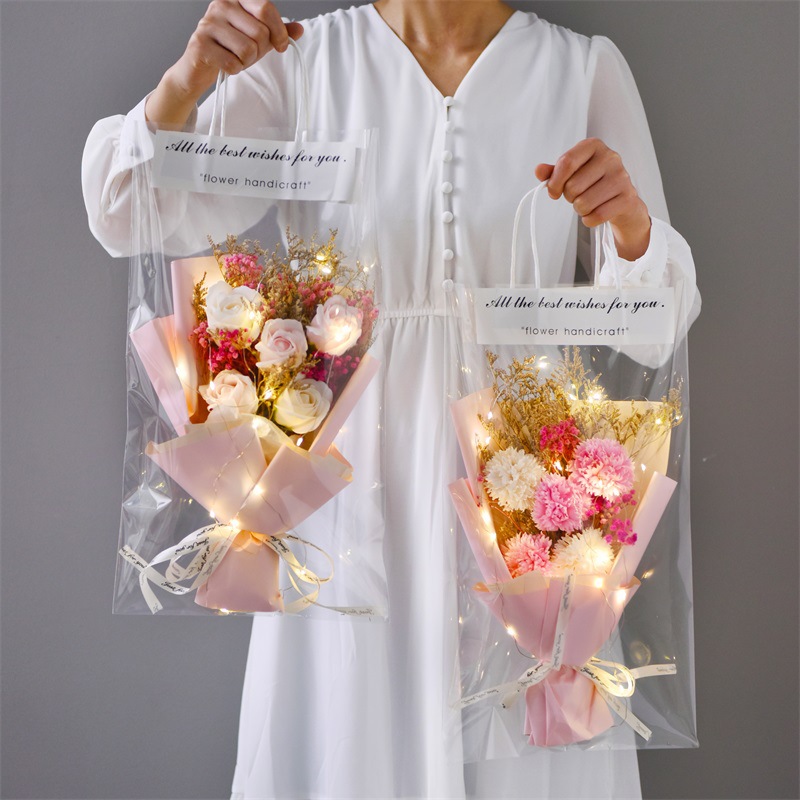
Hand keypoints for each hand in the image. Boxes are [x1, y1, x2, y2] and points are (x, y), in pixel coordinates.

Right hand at [147, 1, 302, 125]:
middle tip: (249, 55)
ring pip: (247, 49)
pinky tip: (225, 65)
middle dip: (259, 51)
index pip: (266, 8)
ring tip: (235, 58)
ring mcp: (208, 23)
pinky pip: (233, 63)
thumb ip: (277, 33)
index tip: (281, 46)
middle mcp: (220, 5)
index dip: (279, 31)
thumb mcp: (257, 39)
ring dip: (246, 62)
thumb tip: (299, 29)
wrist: (198, 68)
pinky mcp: (200, 44)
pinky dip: (234, 70)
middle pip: (259, 32)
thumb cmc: (229, 49)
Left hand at [535, 138, 650, 260]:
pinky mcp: (627, 198)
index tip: (554, 191)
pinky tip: (595, 213)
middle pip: (572, 186)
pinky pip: (596, 216)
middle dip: (569, 197)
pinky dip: (590, 220)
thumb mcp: (572, 173)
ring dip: (580, 209)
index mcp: (594, 146)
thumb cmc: (593, 184)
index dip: (554, 182)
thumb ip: (554, 172)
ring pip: (583, 203)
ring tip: (588, 203)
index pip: (566, 162)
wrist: (622, 200)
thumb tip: (539, 170)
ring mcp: (621, 177)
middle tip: (578, 196)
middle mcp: (610, 157)